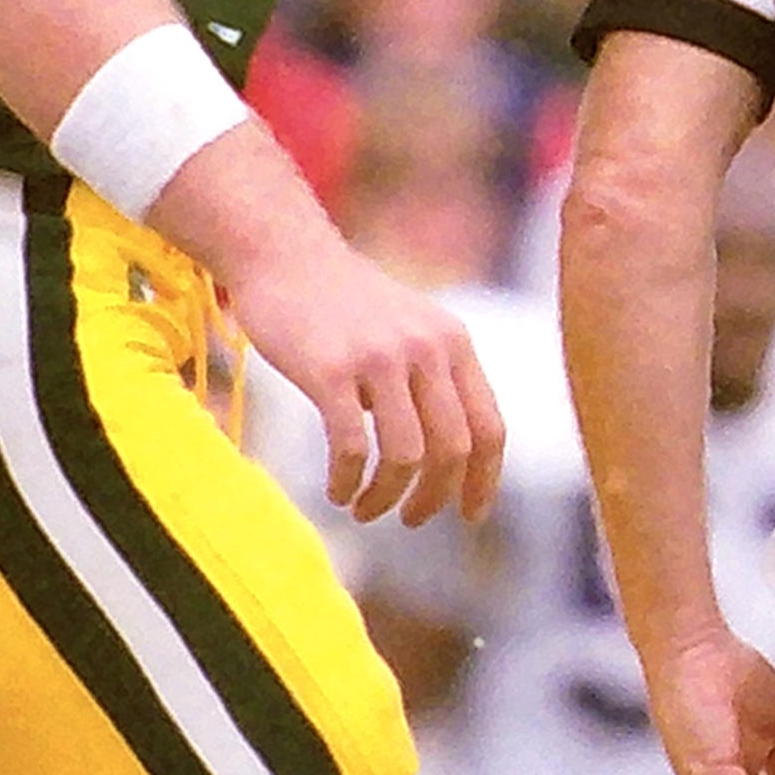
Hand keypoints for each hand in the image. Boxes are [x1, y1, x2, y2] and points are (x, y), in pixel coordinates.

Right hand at [213, 228, 501, 524]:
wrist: (284, 254)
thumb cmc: (343, 302)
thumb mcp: (410, 327)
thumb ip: (436, 376)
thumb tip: (452, 454)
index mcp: (453, 342)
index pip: (490, 428)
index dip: (485, 481)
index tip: (471, 517)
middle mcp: (426, 349)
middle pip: (453, 450)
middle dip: (434, 498)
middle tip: (411, 521)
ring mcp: (380, 358)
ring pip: (406, 456)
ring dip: (387, 497)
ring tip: (365, 508)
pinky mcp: (330, 370)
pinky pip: (352, 447)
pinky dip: (348, 481)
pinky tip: (338, 491)